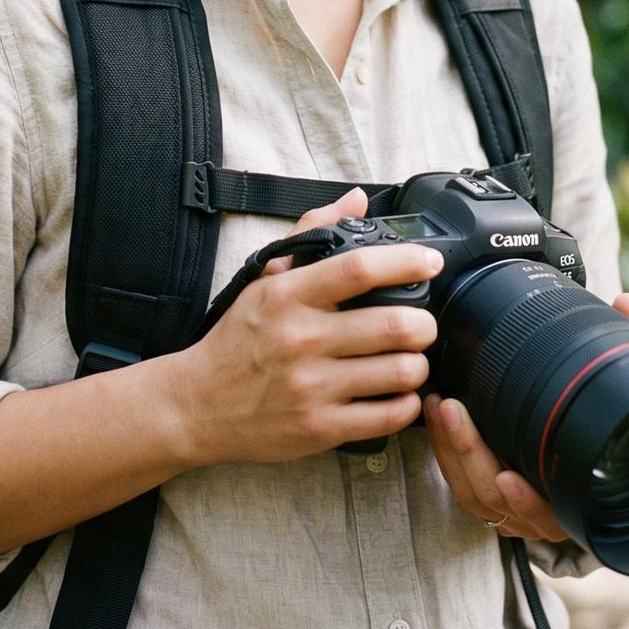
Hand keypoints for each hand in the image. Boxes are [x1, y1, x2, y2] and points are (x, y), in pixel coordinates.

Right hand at [174, 188, 444, 467]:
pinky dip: (407, 403)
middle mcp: (301, 339)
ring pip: (399, 372)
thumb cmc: (238, 338)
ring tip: (412, 359)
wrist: (198, 404)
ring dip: (418, 364)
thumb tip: (356, 200)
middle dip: (424, 323)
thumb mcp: (265, 278)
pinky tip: (400, 393)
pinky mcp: (320, 429)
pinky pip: (388, 417)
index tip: (431, 261)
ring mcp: (311, 387)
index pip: (358, 269)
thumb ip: (311, 232)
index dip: (405, 261)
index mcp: (288, 295)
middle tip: (424, 323)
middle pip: (393, 324)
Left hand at [424, 290, 628, 542]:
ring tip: (439, 404)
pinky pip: (461, 485)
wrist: (597, 463)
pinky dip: (445, 451)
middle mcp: (546, 514)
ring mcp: (516, 511)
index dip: (529, 499)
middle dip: (470, 453)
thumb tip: (627, 306)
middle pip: (498, 500)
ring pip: (474, 493)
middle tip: (452, 409)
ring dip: (451, 447)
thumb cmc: (607, 425)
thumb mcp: (619, 388)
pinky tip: (436, 416)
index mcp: (581, 500)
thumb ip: (628, 345)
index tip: (508, 478)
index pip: (551, 511)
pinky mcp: (492, 500)